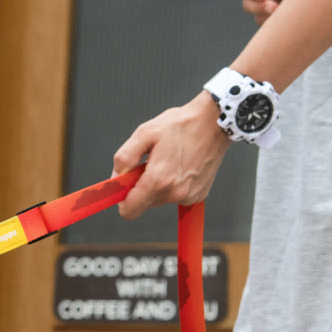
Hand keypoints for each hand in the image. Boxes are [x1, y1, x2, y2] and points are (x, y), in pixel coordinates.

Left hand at [112, 91, 231, 219]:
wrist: (215, 121)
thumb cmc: (181, 125)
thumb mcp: (145, 133)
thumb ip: (125, 157)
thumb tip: (115, 177)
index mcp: (158, 180)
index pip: (129, 210)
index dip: (121, 199)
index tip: (123, 186)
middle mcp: (174, 193)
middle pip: (143, 203)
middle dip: (140, 187)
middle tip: (148, 163)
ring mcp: (188, 195)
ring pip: (159, 200)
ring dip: (157, 185)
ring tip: (167, 161)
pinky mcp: (198, 195)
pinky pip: (175, 196)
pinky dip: (172, 185)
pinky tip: (180, 166)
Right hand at [237, 0, 314, 22]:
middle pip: (248, 3)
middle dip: (257, 8)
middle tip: (274, 8)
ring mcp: (274, 1)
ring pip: (259, 16)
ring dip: (268, 18)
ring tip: (285, 15)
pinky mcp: (284, 13)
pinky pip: (274, 26)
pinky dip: (278, 26)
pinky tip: (293, 20)